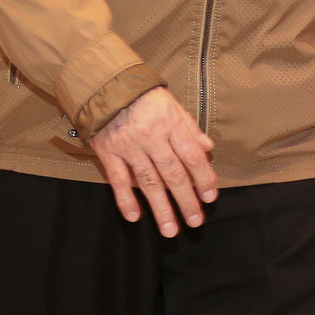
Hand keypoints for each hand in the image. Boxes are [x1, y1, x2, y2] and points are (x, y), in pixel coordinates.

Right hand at [90, 86, 217, 236]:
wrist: (104, 83)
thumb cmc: (142, 94)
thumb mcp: (171, 103)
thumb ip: (189, 127)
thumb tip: (208, 149)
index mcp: (169, 123)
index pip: (191, 156)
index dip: (203, 178)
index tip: (210, 197)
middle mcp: (150, 136)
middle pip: (172, 174)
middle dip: (186, 200)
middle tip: (195, 222)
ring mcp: (128, 145)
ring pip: (148, 182)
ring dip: (160, 208)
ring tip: (170, 230)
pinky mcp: (107, 150)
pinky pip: (117, 179)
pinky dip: (125, 199)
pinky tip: (134, 216)